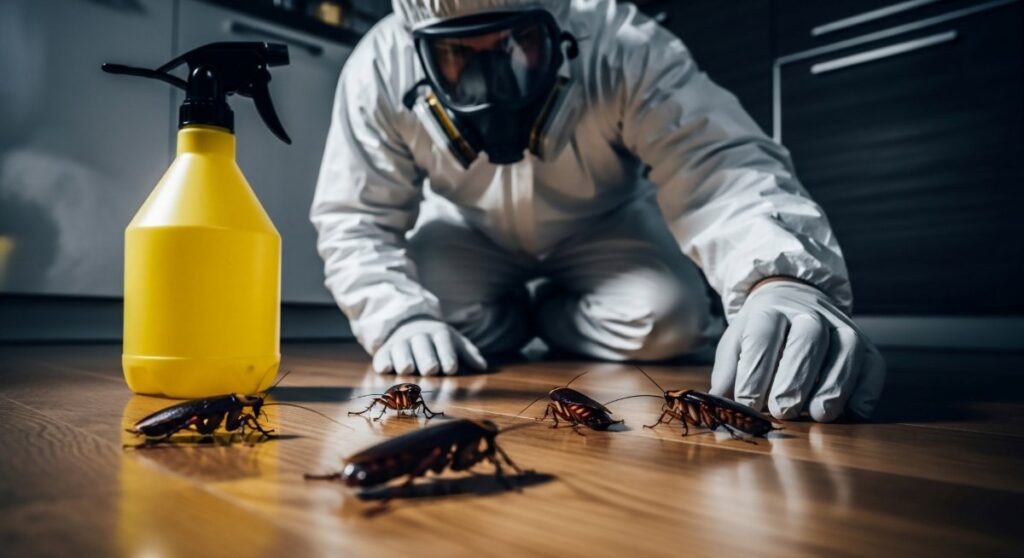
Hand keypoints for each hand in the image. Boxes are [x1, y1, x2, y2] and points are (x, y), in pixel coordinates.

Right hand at [372, 319, 486, 375]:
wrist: (407, 323)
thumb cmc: (436, 340)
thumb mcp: (454, 340)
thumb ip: (468, 353)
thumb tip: (484, 367)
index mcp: (438, 333)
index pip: (443, 342)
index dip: (447, 355)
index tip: (451, 369)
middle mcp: (418, 337)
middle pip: (422, 346)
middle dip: (427, 357)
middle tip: (431, 369)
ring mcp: (400, 343)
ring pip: (401, 350)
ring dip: (404, 359)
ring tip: (408, 369)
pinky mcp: (384, 351)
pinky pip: (382, 356)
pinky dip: (383, 362)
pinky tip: (385, 368)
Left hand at [710, 280, 885, 421]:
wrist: (793, 301)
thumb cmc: (760, 334)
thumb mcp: (735, 345)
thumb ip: (728, 374)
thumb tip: (718, 406)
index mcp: (770, 311)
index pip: (763, 338)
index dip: (756, 372)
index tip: (748, 404)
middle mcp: (809, 313)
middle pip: (807, 340)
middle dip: (795, 377)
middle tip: (783, 410)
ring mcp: (841, 326)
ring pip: (846, 350)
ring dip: (834, 385)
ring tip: (819, 415)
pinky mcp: (866, 345)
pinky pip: (873, 364)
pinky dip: (867, 388)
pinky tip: (855, 411)